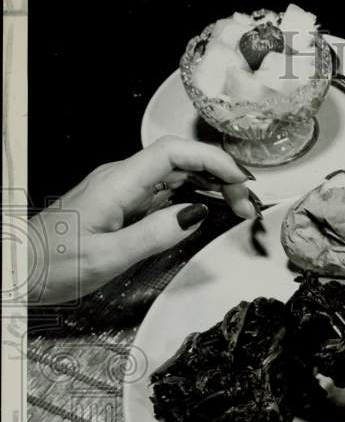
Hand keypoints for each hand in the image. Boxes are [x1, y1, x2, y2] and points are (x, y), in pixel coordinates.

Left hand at [28, 135, 254, 303]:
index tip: (241, 182)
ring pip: (177, 173)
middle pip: (181, 159)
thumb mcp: (108, 257)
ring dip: (211, 184)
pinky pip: (166, 190)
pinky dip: (195, 195)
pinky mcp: (123, 203)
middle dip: (221, 174)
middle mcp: (121, 178)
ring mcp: (122, 189)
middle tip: (246, 205)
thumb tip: (197, 215)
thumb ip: (155, 234)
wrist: (17, 269)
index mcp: (117, 182)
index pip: (174, 152)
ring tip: (237, 207)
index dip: (214, 159)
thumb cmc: (52, 264)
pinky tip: (209, 208)